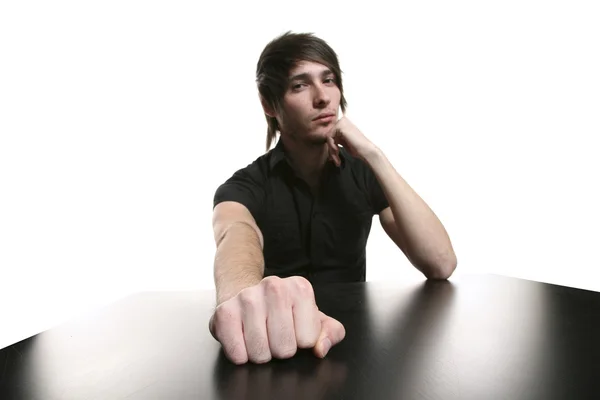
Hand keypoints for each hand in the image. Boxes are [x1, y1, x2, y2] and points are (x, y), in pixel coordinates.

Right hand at [209, 276, 345, 364]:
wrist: (247, 295)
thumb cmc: (284, 311)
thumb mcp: (314, 319)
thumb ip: (331, 333)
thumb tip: (320, 349)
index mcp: (300, 288)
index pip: (308, 340)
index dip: (301, 342)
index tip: (293, 329)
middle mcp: (273, 286)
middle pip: (284, 348)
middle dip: (280, 350)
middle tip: (275, 335)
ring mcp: (247, 297)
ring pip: (260, 353)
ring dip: (260, 354)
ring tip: (260, 337)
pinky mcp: (224, 311)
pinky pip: (237, 353)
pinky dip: (241, 356)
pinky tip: (243, 340)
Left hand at [327, 115, 376, 165]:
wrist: (365, 150)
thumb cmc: (356, 148)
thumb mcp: (343, 142)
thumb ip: (336, 139)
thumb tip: (326, 143)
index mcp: (344, 124)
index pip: (332, 135)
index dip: (331, 147)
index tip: (335, 157)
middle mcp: (342, 120)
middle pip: (329, 136)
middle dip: (331, 149)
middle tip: (335, 160)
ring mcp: (342, 122)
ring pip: (328, 137)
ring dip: (331, 150)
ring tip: (336, 158)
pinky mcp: (340, 126)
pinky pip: (329, 137)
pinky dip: (332, 146)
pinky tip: (337, 151)